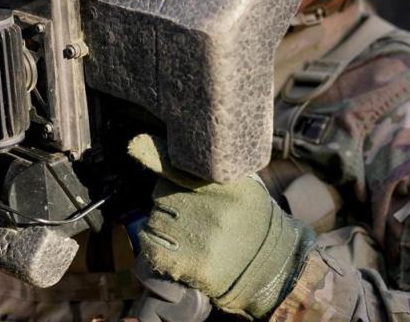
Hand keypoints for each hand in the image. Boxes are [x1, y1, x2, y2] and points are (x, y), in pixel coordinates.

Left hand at [128, 134, 313, 318]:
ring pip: (155, 220)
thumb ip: (210, 166)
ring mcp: (202, 238)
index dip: (153, 154)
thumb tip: (161, 144)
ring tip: (186, 232)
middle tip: (187, 211)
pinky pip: (153, 248)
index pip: (177, 165)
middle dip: (167, 200)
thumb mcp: (240, 184)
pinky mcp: (194, 265)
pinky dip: (154, 246)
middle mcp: (212, 210)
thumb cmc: (252, 218)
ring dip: (162, 224)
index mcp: (225, 186)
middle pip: (161, 193)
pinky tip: (171, 247)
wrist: (273, 266)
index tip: (135, 144)